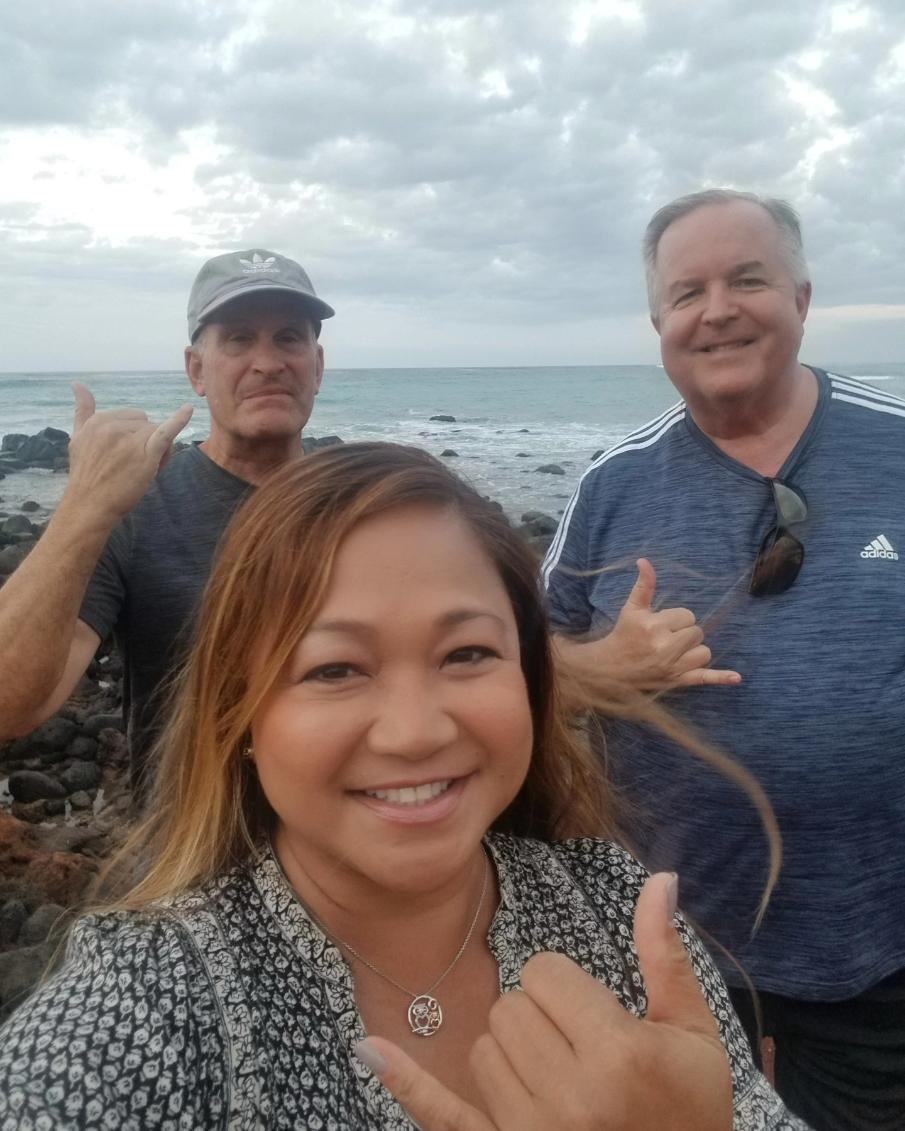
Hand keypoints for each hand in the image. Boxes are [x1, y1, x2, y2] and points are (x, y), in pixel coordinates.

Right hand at [65, 383, 192, 525]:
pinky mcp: (145, 455)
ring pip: (157, 433)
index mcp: (98, 420)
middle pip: (146, 424)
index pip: (131, 418)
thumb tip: (77, 383)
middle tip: (131, 465)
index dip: (133, 436)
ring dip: (157, 450)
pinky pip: (165, 432)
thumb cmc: (86, 474)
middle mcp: (113, 427)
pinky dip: (179, 420)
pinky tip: (189, 409)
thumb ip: (82, 410)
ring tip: (141, 470)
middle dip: (145, 441)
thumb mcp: (78, 437)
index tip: (122, 455)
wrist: (89, 505)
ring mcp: (129, 440)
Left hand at [358, 873, 731, 1130]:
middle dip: (542, 1016)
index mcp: (618, 1056)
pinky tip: (371, 1049)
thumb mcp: (694, 1034)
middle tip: (583, 1050)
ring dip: (514, 1056)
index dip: (568, 985)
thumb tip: (660, 879)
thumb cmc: (693, 1110)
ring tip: (564, 1083)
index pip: (544, 972)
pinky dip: (409, 1084)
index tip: (598, 1014)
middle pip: (510, 1007)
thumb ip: (667, 955)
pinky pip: (444, 1116)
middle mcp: (571, 1098)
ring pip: (485, 1049)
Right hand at [601, 558, 739, 689]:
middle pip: (698, 633)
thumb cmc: (624, 635)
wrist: (611, 668)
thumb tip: (644, 560)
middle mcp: (665, 647)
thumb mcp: (632, 608)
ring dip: (694, 652)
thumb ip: (644, 585)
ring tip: (674, 653)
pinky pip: (704, 678)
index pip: (687, 616)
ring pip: (704, 653)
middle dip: (684, 634)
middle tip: (664, 640)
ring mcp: (673, 667)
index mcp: (654, 626)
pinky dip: (721, 677)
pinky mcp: (678, 681)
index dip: (675, 620)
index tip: (659, 627)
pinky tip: (736, 677)